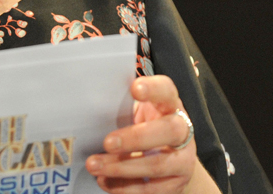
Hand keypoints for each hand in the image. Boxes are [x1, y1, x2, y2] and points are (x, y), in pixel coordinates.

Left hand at [86, 75, 218, 193]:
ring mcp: (184, 159)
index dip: (154, 89)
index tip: (134, 89)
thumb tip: (88, 108)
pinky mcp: (177, 183)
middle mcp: (183, 130)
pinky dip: (125, 187)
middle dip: (135, 138)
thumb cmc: (146, 129)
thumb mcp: (139, 113)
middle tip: (107, 142)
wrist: (172, 161)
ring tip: (95, 166)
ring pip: (157, 164)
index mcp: (170, 105)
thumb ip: (124, 108)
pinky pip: (152, 189)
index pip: (167, 91)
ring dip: (122, 167)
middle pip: (168, 130)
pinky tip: (105, 181)